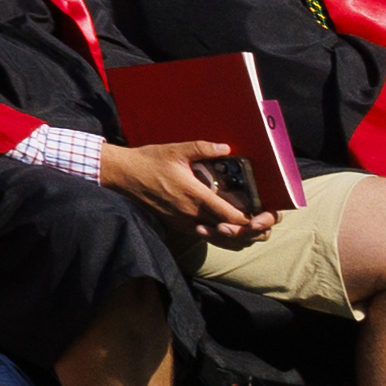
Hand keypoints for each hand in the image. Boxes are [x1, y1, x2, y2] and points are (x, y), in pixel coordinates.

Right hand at [94, 140, 255, 238]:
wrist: (122, 175)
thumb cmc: (148, 161)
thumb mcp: (176, 150)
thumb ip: (203, 148)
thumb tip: (227, 147)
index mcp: (195, 196)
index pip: (233, 218)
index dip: (252, 221)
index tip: (263, 214)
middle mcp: (191, 214)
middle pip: (230, 233)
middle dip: (249, 231)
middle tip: (262, 223)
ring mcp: (184, 223)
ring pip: (218, 238)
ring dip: (236, 236)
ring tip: (249, 227)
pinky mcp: (177, 225)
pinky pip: (205, 236)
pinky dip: (220, 235)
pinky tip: (226, 226)